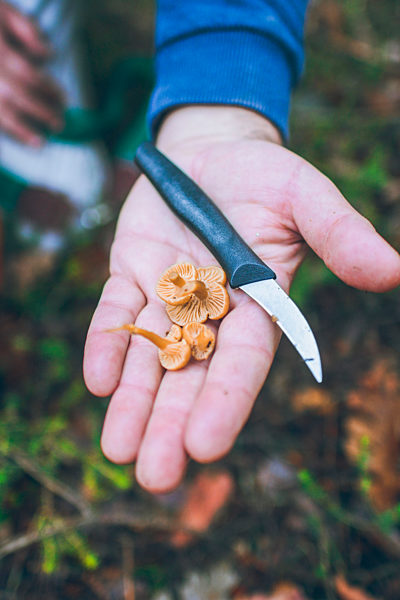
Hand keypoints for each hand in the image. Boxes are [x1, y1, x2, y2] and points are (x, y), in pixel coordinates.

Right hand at [0, 1, 63, 144]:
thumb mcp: (4, 12)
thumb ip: (27, 31)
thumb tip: (47, 56)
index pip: (30, 75)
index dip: (50, 90)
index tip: (64, 100)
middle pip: (18, 97)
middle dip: (42, 113)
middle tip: (59, 124)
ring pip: (1, 113)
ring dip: (21, 130)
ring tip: (39, 143)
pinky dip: (4, 131)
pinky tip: (14, 139)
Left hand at [84, 106, 399, 493]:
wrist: (212, 151)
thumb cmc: (265, 174)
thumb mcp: (304, 196)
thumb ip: (340, 233)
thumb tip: (393, 271)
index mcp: (256, 304)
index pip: (242, 362)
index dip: (225, 401)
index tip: (206, 448)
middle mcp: (209, 313)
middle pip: (190, 376)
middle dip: (171, 424)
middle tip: (155, 478)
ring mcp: (165, 296)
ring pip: (148, 359)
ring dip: (132, 403)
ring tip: (118, 452)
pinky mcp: (130, 273)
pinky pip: (115, 314)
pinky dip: (107, 344)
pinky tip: (98, 381)